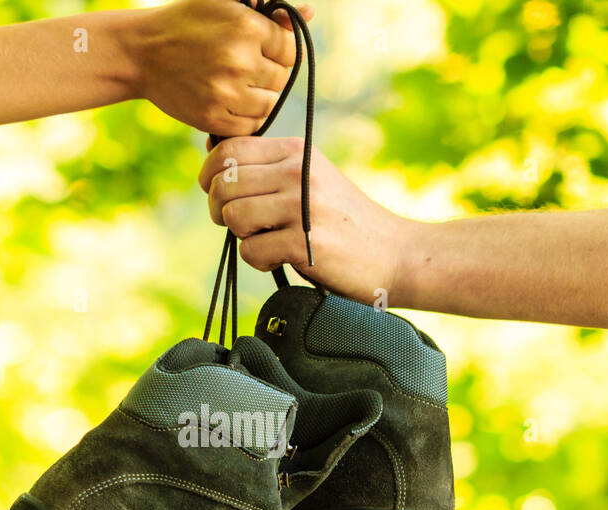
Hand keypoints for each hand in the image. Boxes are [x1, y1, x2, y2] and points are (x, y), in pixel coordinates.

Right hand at [122, 0, 313, 136]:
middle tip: (243, 67)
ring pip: (268, 104)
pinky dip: (245, 118)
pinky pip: (250, 126)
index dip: (278, 50)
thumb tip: (311, 13)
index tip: (260, 49)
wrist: (142, 52)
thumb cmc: (187, 22)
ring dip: (258, 97)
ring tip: (236, 85)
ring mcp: (227, 92)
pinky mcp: (213, 118)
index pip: (291, 49)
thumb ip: (269, 11)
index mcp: (247, 27)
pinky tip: (231, 102)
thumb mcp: (226, 4)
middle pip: (281, 79)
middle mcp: (240, 60)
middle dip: (267, 74)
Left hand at [198, 136, 413, 303]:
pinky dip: (260, 261)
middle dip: (220, 211)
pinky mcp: (305, 243)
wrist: (397, 253)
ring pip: (233, 217)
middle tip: (243, 227)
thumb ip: (269, 169)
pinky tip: (283, 259)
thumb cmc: (346, 221)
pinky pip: (251, 251)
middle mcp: (298, 172)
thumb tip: (211, 156)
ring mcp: (302, 207)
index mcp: (297, 152)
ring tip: (267, 242)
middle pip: (224, 185)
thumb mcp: (312, 180)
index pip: (230, 149)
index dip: (210, 173)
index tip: (216, 194)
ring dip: (243, 237)